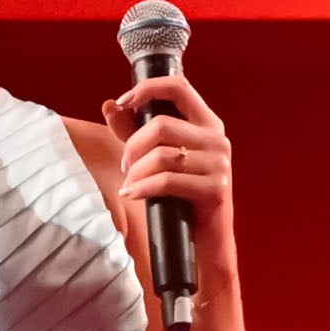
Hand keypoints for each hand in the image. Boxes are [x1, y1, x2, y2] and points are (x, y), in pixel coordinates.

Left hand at [99, 73, 235, 269]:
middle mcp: (217, 138)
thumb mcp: (154, 158)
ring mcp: (219, 163)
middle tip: (125, 166)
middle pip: (161, 124)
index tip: (124, 101)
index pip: (179, 87)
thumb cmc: (178, 197)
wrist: (203, 243)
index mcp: (206, 123)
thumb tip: (110, 105)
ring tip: (130, 184)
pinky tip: (133, 194)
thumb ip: (133, 130)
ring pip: (162, 154)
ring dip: (136, 171)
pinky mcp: (215, 188)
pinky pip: (167, 180)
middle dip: (132, 146)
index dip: (148, 88)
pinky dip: (143, 188)